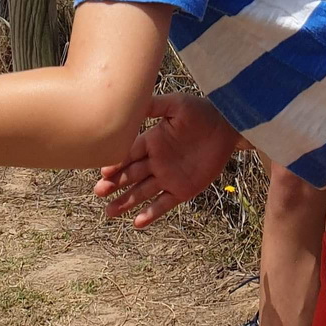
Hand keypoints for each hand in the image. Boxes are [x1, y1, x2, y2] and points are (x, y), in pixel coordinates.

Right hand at [93, 92, 239, 227]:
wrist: (227, 126)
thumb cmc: (201, 111)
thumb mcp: (176, 104)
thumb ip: (154, 106)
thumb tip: (131, 103)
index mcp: (152, 141)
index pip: (129, 154)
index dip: (116, 163)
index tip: (103, 172)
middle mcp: (156, 161)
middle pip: (131, 175)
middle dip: (114, 184)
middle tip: (99, 192)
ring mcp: (168, 177)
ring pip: (142, 192)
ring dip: (126, 201)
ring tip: (109, 212)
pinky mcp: (183, 190)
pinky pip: (164, 203)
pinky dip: (151, 213)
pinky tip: (137, 222)